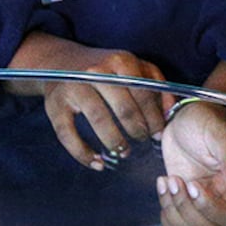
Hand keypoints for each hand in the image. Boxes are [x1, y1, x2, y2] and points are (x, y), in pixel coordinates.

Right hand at [31, 45, 168, 168]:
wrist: (59, 62)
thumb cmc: (104, 68)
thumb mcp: (133, 65)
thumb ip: (156, 83)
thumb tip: (171, 111)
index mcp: (120, 61)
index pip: (144, 94)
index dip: (153, 118)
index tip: (159, 134)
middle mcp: (96, 72)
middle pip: (124, 109)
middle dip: (137, 131)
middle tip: (142, 142)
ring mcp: (74, 88)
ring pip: (99, 120)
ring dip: (115, 142)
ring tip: (124, 152)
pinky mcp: (55, 106)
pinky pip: (68, 135)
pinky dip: (83, 154)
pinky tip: (97, 164)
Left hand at [157, 100, 225, 225]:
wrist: (185, 118)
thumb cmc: (206, 122)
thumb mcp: (221, 135)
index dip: (208, 208)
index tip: (193, 183)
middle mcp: (222, 201)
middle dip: (186, 210)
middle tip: (177, 180)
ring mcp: (200, 206)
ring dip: (173, 213)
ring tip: (168, 182)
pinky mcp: (182, 205)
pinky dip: (165, 217)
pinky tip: (164, 188)